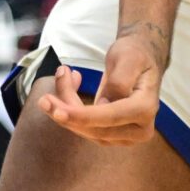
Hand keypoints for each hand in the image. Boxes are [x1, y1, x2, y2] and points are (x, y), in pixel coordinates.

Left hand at [35, 24, 165, 144]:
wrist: (141, 60)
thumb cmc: (135, 54)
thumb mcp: (128, 57)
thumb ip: (120, 80)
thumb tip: (104, 104)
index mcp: (146, 109)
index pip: (110, 117)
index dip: (82, 116)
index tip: (57, 112)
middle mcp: (139, 129)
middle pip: (95, 128)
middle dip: (66, 112)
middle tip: (44, 98)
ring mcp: (125, 135)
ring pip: (86, 130)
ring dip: (65, 109)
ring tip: (60, 78)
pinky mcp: (112, 135)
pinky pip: (85, 128)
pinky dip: (70, 110)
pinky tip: (68, 84)